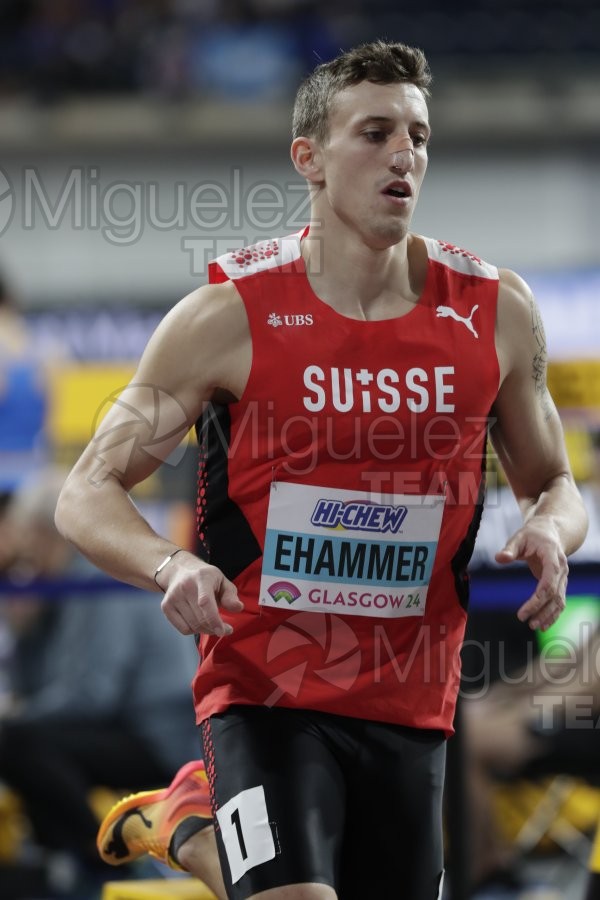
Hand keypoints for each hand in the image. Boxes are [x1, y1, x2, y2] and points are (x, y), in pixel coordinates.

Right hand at [159, 552, 243, 635]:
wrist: (180, 571)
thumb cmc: (206, 579)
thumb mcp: (222, 581)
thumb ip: (231, 595)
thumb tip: (238, 608)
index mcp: (202, 577)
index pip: (205, 602)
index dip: (214, 619)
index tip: (224, 631)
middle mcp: (184, 586)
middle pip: (200, 618)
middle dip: (215, 628)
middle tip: (224, 629)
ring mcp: (173, 597)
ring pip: (193, 626)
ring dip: (206, 630)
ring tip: (212, 623)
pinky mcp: (166, 606)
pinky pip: (183, 629)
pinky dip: (194, 631)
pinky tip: (198, 621)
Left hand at [495, 517, 567, 631]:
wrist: (549, 532)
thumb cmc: (532, 534)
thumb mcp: (518, 537)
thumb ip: (509, 549)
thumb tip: (499, 558)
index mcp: (553, 556)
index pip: (549, 581)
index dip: (537, 599)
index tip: (523, 612)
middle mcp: (561, 568)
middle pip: (554, 594)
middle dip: (541, 610)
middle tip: (527, 622)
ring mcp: (563, 577)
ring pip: (560, 600)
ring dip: (549, 615)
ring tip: (535, 626)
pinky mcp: (560, 582)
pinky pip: (559, 600)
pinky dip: (553, 613)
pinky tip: (543, 623)